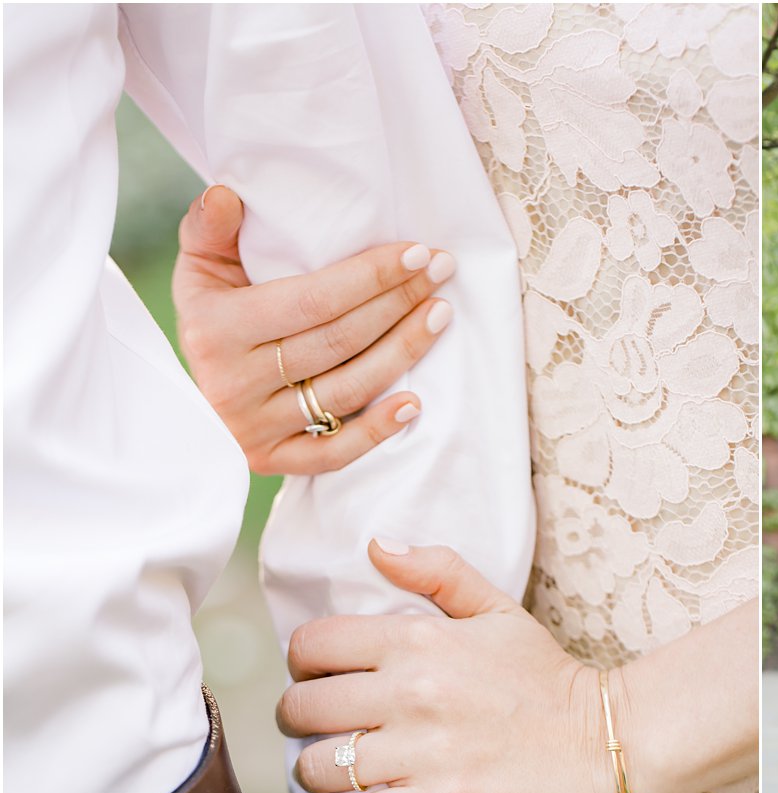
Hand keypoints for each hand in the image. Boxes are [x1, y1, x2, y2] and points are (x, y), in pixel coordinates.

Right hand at [173, 185, 455, 474]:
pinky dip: (378, 430)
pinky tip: (416, 401)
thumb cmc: (210, 317)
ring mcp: (254, 428)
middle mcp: (234, 382)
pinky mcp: (273, 461)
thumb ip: (210, 230)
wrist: (184, 397)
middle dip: (398, 304)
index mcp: (216, 329)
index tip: (417, 253)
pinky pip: (334, 452)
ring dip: (403, 353)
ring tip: (440, 317)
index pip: (312, 301)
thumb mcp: (200, 270)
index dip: (370, 277)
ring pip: (346, 391)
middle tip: (441, 273)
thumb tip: (227, 195)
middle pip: (339, 341)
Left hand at [277, 541, 610, 792]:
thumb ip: (439, 571)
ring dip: (314, 773)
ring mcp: (422, 754)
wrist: (606, 746)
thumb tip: (379, 547)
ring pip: (315, 766)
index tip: (322, 678)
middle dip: (301, 719)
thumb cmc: (551, 681)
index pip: (313, 645)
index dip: (306, 663)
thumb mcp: (501, 612)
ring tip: (335, 775)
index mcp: (420, 639)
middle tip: (324, 729)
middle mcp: (411, 693)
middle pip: (301, 707)